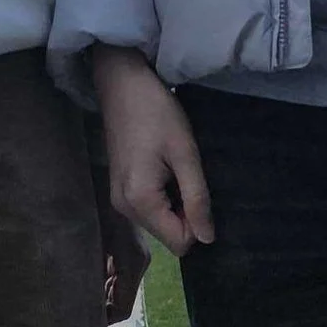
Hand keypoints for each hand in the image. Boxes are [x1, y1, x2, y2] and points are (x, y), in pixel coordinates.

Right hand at [95, 47, 214, 254]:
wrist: (122, 84)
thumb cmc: (157, 112)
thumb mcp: (185, 153)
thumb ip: (197, 198)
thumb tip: (208, 239)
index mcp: (140, 201)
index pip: (180, 242)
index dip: (198, 222)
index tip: (200, 188)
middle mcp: (124, 208)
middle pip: (168, 235)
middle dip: (186, 214)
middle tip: (188, 174)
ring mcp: (119, 200)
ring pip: (159, 223)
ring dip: (176, 204)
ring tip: (176, 169)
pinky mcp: (120, 190)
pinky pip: (149, 209)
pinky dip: (163, 196)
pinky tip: (164, 167)